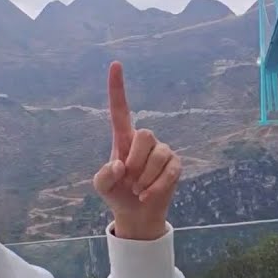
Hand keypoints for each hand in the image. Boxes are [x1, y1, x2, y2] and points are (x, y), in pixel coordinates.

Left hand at [91, 61, 181, 239]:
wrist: (136, 213)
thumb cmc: (116, 193)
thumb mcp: (102, 186)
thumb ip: (104, 176)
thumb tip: (120, 164)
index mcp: (122, 138)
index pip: (120, 109)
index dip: (117, 87)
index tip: (115, 63)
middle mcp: (144, 140)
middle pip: (145, 135)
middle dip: (136, 160)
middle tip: (128, 179)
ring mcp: (162, 151)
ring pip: (158, 154)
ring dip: (144, 177)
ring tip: (137, 189)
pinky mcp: (175, 164)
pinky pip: (169, 171)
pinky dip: (155, 187)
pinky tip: (147, 195)